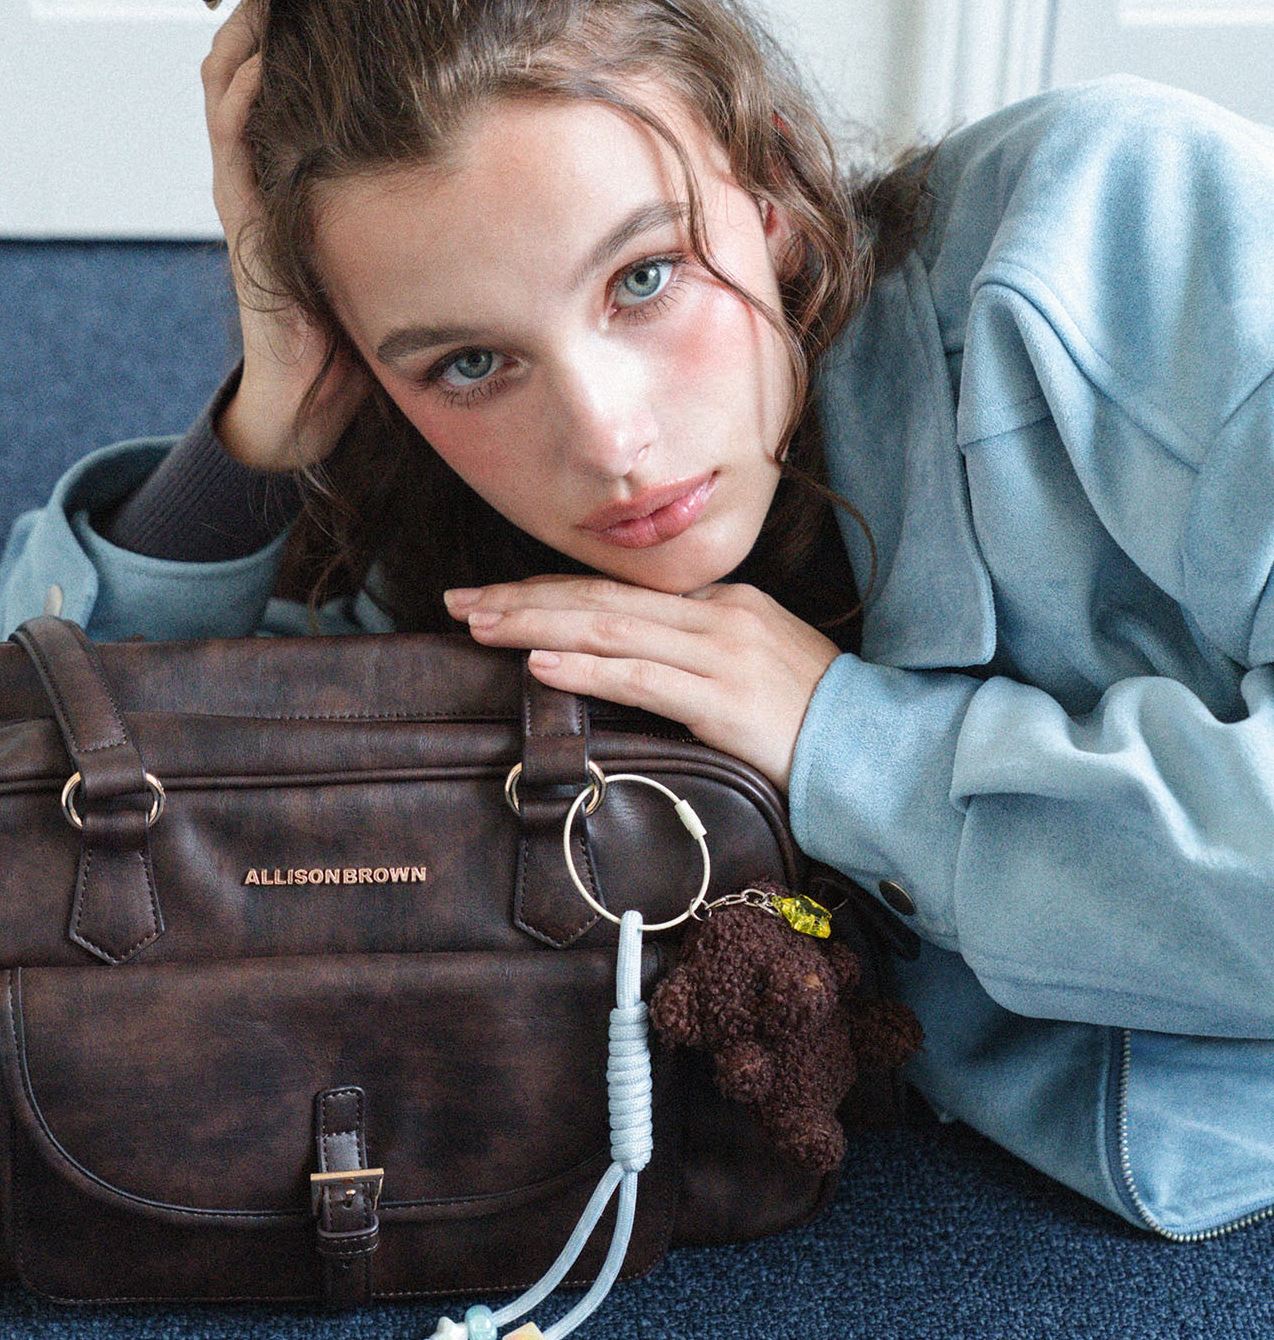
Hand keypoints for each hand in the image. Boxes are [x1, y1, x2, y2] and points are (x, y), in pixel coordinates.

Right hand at [201, 0, 368, 469]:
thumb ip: (409, 172)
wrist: (314, 399)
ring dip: (251, 25)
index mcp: (290, 155)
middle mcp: (259, 160)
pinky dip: (245, 89)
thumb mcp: (390, 223)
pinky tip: (268, 53)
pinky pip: (233, 138)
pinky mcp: (246, 219)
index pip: (280, 54)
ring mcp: (244, 185)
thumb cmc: (357, 315)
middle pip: (246, 48)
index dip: (300, 1)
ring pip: (229, 79)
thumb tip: (487, 114)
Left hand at [442, 576, 841, 792]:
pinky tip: (540, 663)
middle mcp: (717, 616)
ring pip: (609, 629)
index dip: (547, 588)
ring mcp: (721, 655)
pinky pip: (642, 678)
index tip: (491, 595)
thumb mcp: (753, 666)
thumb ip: (694, 653)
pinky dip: (587, 667)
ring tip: (480, 625)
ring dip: (535, 624)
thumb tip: (622, 657)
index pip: (617, 589)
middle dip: (522, 597)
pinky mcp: (724, 700)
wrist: (880, 751)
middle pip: (601, 598)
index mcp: (722, 603)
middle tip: (458, 601)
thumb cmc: (814, 720)